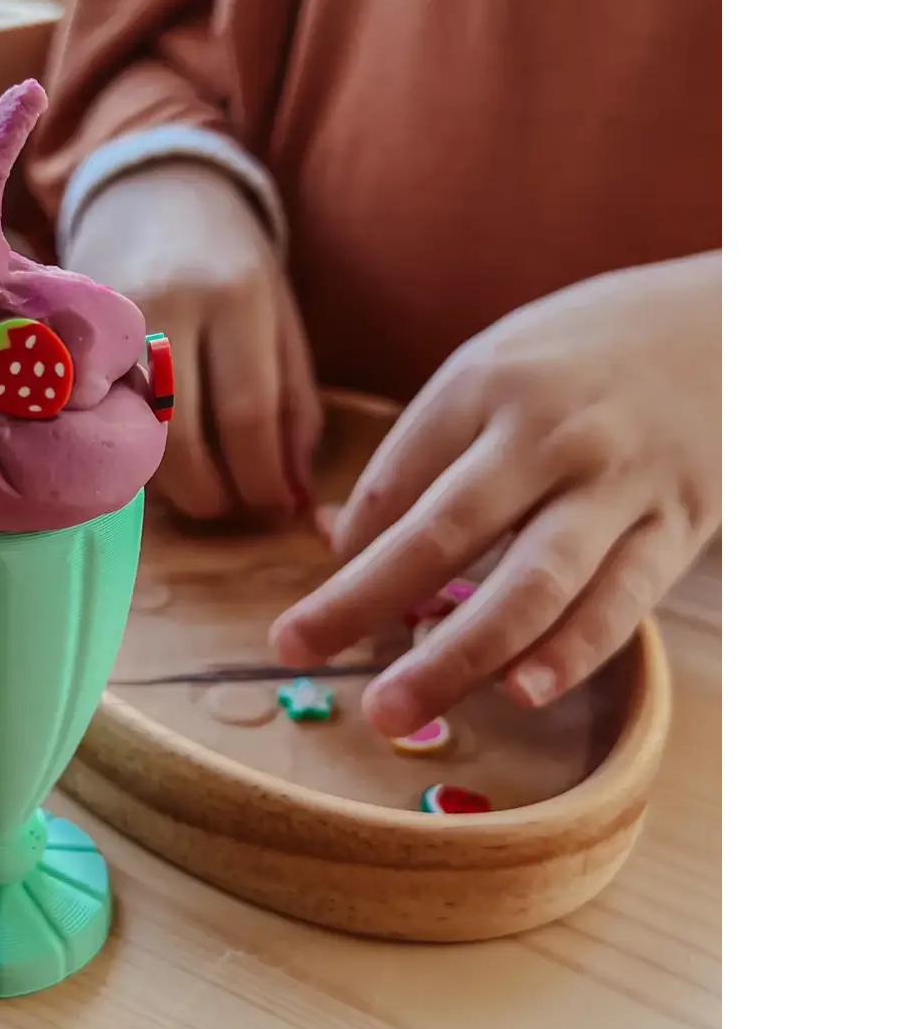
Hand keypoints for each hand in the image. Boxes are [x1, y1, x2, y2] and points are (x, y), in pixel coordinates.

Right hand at [65, 160, 322, 520]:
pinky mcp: (70, 336)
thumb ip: (295, 408)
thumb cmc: (231, 262)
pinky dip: (132, 449)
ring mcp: (107, 324)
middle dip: (212, 495)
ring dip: (170, 482)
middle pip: (182, 439)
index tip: (274, 508)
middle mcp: (167, 307)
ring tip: (201, 483)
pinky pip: (102, 417)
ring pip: (134, 435)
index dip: (261, 480)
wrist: (153, 188)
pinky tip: (156, 450)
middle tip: (233, 507)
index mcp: (236, 297)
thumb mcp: (281, 321)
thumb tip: (293, 497)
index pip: (246, 416)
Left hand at [270, 252, 726, 734]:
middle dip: (361, 602)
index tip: (310, 610)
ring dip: (455, 653)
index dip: (346, 554)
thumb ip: (424, 450)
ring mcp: (615, 483)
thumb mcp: (497, 364)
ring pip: (529, 582)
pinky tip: (520, 690)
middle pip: (441, 533)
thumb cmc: (588, 353)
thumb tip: (337, 536)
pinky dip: (569, 651)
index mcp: (485, 383)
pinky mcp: (676, 525)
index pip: (394, 482)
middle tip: (297, 652)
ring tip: (392, 706)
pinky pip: (620, 601)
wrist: (729, 322)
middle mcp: (545, 433)